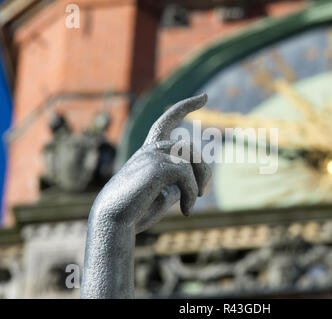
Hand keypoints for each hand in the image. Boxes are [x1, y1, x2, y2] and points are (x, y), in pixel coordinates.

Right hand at [89, 94, 211, 232]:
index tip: (204, 97)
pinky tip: (186, 211)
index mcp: (149, 151)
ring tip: (192, 202)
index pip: (167, 121)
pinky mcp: (156, 167)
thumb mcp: (163, 195)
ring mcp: (151, 155)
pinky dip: (191, 193)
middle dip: (203, 170)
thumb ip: (178, 185)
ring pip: (191, 158)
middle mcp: (150, 148)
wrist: (113, 222)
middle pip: (189, 148)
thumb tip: (199, 183)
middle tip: (201, 194)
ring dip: (198, 182)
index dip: (185, 106)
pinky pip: (186, 174)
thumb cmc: (136, 211)